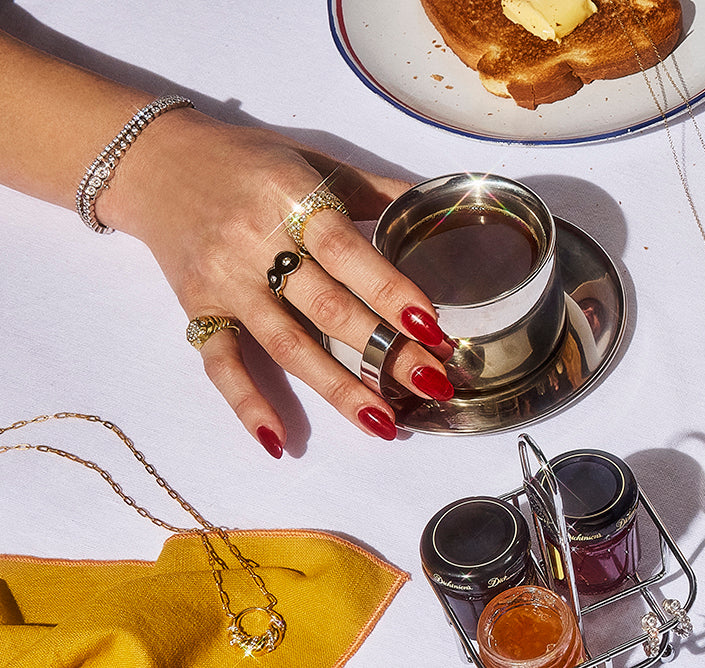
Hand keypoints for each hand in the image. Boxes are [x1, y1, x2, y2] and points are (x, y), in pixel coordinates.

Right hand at [97, 110, 452, 454]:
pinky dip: (246, 404)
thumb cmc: (249, 161)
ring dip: (337, 389)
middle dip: (384, 351)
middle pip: (328, 309)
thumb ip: (377, 191)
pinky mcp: (198, 309)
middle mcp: (256, 244)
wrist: (154, 161)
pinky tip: (278, 441)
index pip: (348, 253)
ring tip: (383, 422)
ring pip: (286, 345)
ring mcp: (225, 282)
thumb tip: (445, 207)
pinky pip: (221, 363)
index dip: (390, 293)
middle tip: (433, 383)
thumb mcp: (315, 161)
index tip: (432, 329)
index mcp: (291, 200)